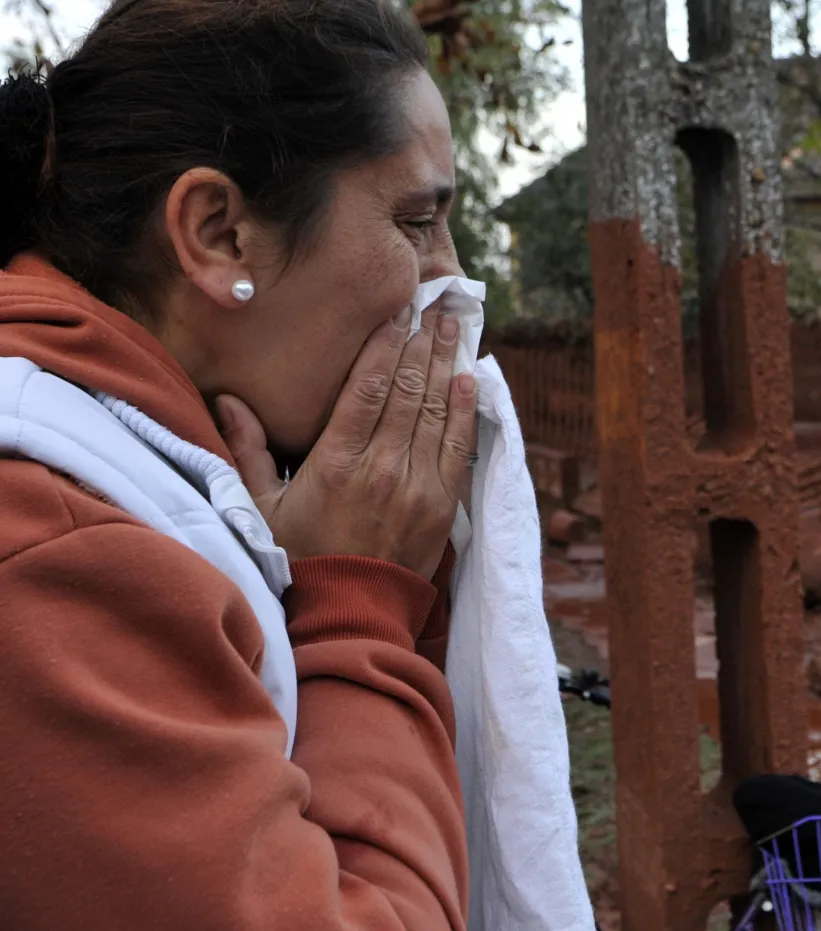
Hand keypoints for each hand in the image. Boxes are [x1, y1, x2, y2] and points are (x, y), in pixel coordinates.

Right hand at [216, 301, 478, 580]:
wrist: (349, 613)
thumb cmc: (301, 558)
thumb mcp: (260, 508)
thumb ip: (246, 450)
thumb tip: (228, 399)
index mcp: (336, 463)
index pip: (367, 389)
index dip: (385, 345)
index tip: (398, 312)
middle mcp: (382, 468)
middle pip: (408, 390)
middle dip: (423, 343)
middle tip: (437, 306)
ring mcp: (417, 486)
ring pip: (436, 411)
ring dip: (448, 365)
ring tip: (456, 327)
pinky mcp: (442, 505)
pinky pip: (459, 447)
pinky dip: (465, 410)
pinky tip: (470, 379)